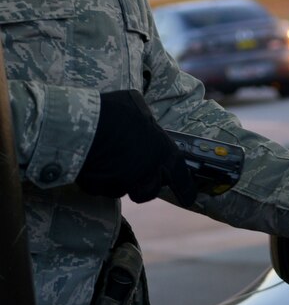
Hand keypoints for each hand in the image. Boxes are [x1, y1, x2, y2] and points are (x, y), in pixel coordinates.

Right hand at [76, 90, 196, 205]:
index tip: (188, 198)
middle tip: (133, 169)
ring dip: (119, 181)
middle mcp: (148, 172)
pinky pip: (101, 188)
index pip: (181, 177)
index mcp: (163, 153)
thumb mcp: (136, 106)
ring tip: (108, 159)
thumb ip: (143, 118)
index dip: (185, 189)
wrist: (83, 128)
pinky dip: (98, 179)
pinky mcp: (100, 189)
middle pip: (149, 190)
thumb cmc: (114, 113)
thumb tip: (141, 117)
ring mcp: (124, 183)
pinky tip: (92, 162)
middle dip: (144, 185)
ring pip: (123, 189)